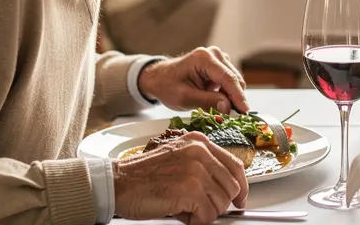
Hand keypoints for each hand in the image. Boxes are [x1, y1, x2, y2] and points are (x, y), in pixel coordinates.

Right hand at [113, 131, 248, 223]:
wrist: (117, 182)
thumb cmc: (142, 176)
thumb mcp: (178, 158)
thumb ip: (202, 167)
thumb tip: (224, 188)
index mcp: (199, 142)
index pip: (235, 165)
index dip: (242, 186)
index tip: (241, 199)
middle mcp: (201, 152)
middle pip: (232, 187)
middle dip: (218, 204)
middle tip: (198, 209)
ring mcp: (196, 170)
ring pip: (221, 203)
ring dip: (204, 213)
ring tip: (183, 207)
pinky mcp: (190, 189)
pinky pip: (208, 216)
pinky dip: (196, 221)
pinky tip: (179, 213)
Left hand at [138, 47, 248, 113]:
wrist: (159, 78)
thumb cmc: (168, 86)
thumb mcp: (184, 98)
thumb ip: (207, 102)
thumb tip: (228, 107)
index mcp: (204, 58)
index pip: (227, 78)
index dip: (238, 96)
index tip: (245, 111)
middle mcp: (214, 54)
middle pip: (234, 79)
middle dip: (233, 98)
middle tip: (226, 116)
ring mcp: (218, 57)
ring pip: (234, 81)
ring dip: (229, 96)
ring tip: (214, 106)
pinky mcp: (220, 64)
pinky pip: (230, 81)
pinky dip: (225, 93)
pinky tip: (214, 98)